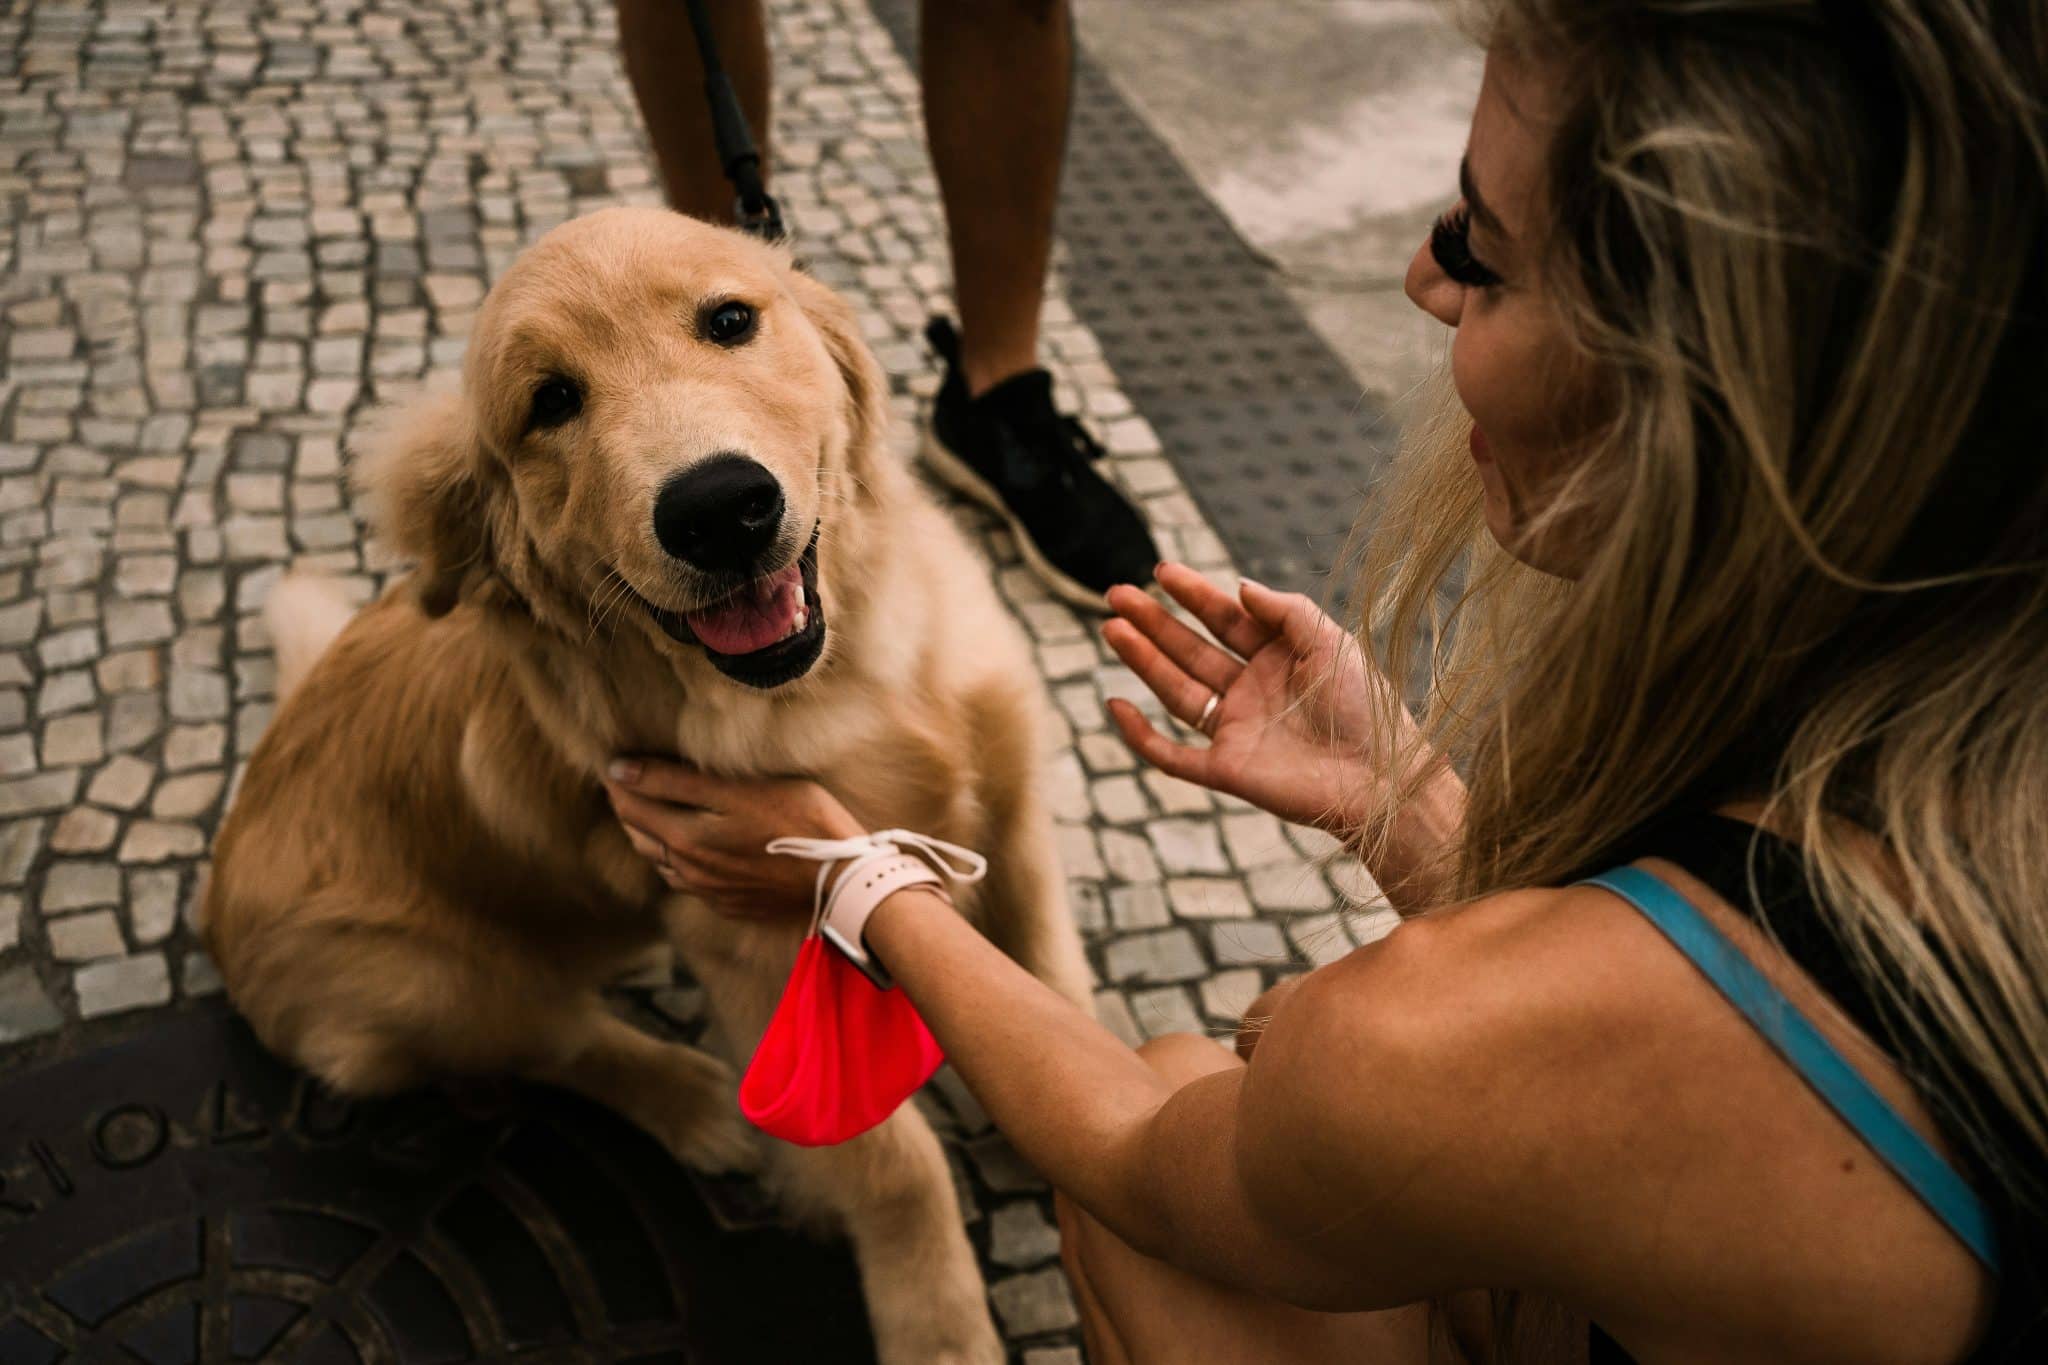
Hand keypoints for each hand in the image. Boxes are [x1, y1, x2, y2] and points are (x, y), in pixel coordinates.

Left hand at [603, 757, 865, 920]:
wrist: (842, 879)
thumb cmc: (798, 821)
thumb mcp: (738, 788)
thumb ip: (675, 780)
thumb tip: (619, 770)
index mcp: (684, 838)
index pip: (630, 806)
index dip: (619, 781)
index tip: (614, 761)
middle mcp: (688, 870)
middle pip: (640, 836)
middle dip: (629, 807)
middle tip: (628, 782)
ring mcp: (710, 891)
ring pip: (662, 862)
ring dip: (651, 836)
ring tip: (654, 811)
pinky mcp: (731, 904)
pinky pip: (689, 881)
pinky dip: (679, 859)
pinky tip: (693, 848)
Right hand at [1103, 563, 1441, 838]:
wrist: (1381, 778)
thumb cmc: (1366, 708)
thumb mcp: (1331, 642)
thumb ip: (1286, 611)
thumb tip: (1239, 586)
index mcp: (1277, 658)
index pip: (1224, 619)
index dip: (1192, 594)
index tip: (1161, 570)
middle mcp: (1251, 691)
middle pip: (1190, 650)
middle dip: (1153, 622)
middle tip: (1116, 594)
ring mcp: (1236, 730)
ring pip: (1176, 690)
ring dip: (1143, 660)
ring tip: (1113, 628)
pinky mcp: (1226, 770)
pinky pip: (1171, 754)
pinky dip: (1140, 735)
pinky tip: (1115, 704)